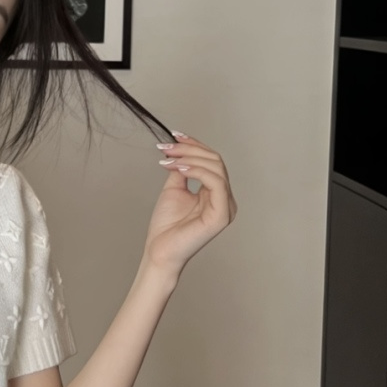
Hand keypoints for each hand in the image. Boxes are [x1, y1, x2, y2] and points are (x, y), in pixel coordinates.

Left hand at [145, 131, 236, 276]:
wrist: (160, 251)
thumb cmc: (166, 226)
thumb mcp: (174, 188)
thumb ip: (182, 169)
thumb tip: (180, 149)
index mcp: (217, 193)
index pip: (212, 160)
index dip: (194, 145)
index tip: (174, 135)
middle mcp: (225, 199)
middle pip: (215, 160)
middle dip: (189, 149)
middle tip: (166, 148)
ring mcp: (227, 207)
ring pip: (216, 168)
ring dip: (190, 158)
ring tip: (168, 158)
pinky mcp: (222, 215)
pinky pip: (216, 183)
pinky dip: (197, 171)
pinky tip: (179, 168)